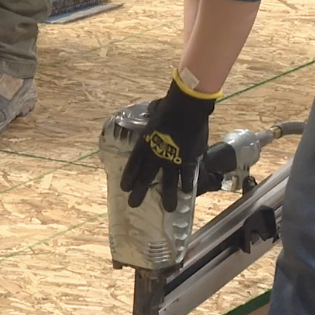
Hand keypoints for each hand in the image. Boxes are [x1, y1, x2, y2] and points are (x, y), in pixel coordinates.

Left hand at [120, 71, 216, 209]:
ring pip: (169, 183)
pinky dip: (188, 184)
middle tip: (134, 205)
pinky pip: (188, 175)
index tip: (124, 188)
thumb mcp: (153, 113)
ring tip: (169, 209)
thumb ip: (151, 117)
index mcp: (144, 144)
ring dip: (168, 197)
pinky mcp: (190, 159)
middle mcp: (156, 156)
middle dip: (139, 193)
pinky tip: (188, 192)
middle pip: (146, 178)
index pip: (133, 165)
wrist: (186, 106)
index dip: (128, 178)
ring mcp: (174, 159)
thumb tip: (152, 110)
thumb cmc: (168, 106)